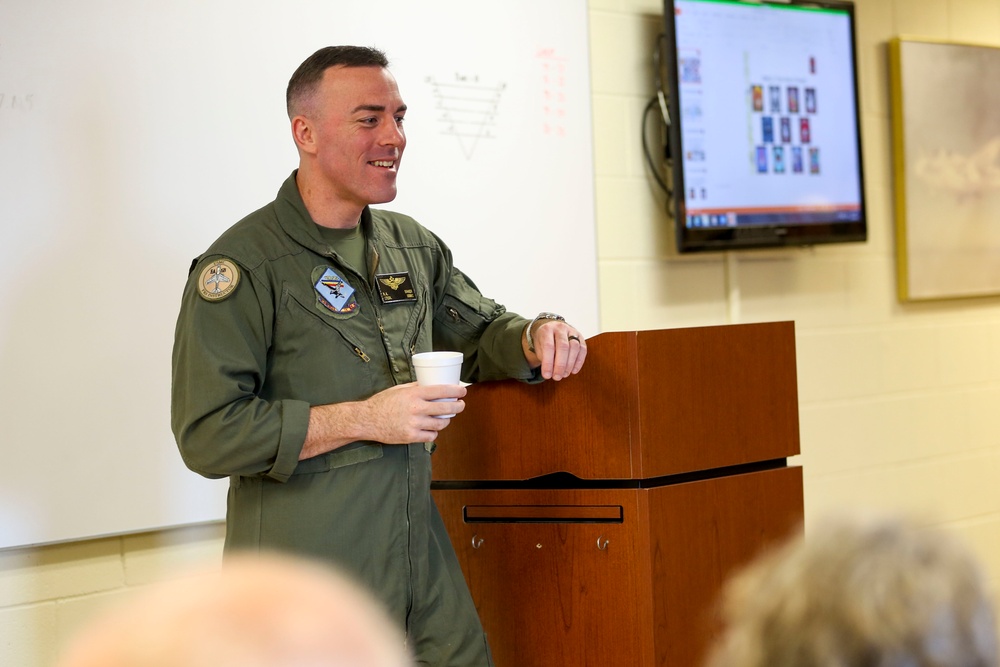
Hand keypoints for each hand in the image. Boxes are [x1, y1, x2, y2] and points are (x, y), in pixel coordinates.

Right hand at [301, 382, 465, 459]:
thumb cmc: (382, 402)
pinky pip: (431, 436)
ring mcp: (414, 424)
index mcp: (413, 394)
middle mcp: (416, 409)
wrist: (367, 420)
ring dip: (446, 420)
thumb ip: (416, 388)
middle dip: (457, 406)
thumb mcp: (399, 389)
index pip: (440, 391)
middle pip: (445, 408)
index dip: (455, 391)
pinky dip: (434, 432)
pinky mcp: (411, 437)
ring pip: (440, 423)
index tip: (462, 391)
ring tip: (446, 417)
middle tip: (461, 405)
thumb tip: (432, 384)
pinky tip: (433, 428)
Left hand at [524, 319, 586, 380]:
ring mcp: (572, 331)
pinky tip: (573, 370)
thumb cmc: (544, 341)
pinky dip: (579, 362)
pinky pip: (583, 349)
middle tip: (557, 377)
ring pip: (574, 347)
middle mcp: (560, 328)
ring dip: (570, 364)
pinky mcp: (580, 337)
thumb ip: (544, 357)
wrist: (552, 328)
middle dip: (560, 364)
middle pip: (563, 346)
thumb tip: (551, 372)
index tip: (547, 375)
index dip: (548, 362)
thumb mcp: (539, 347)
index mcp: (547, 329)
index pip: (548, 346)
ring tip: (564, 374)